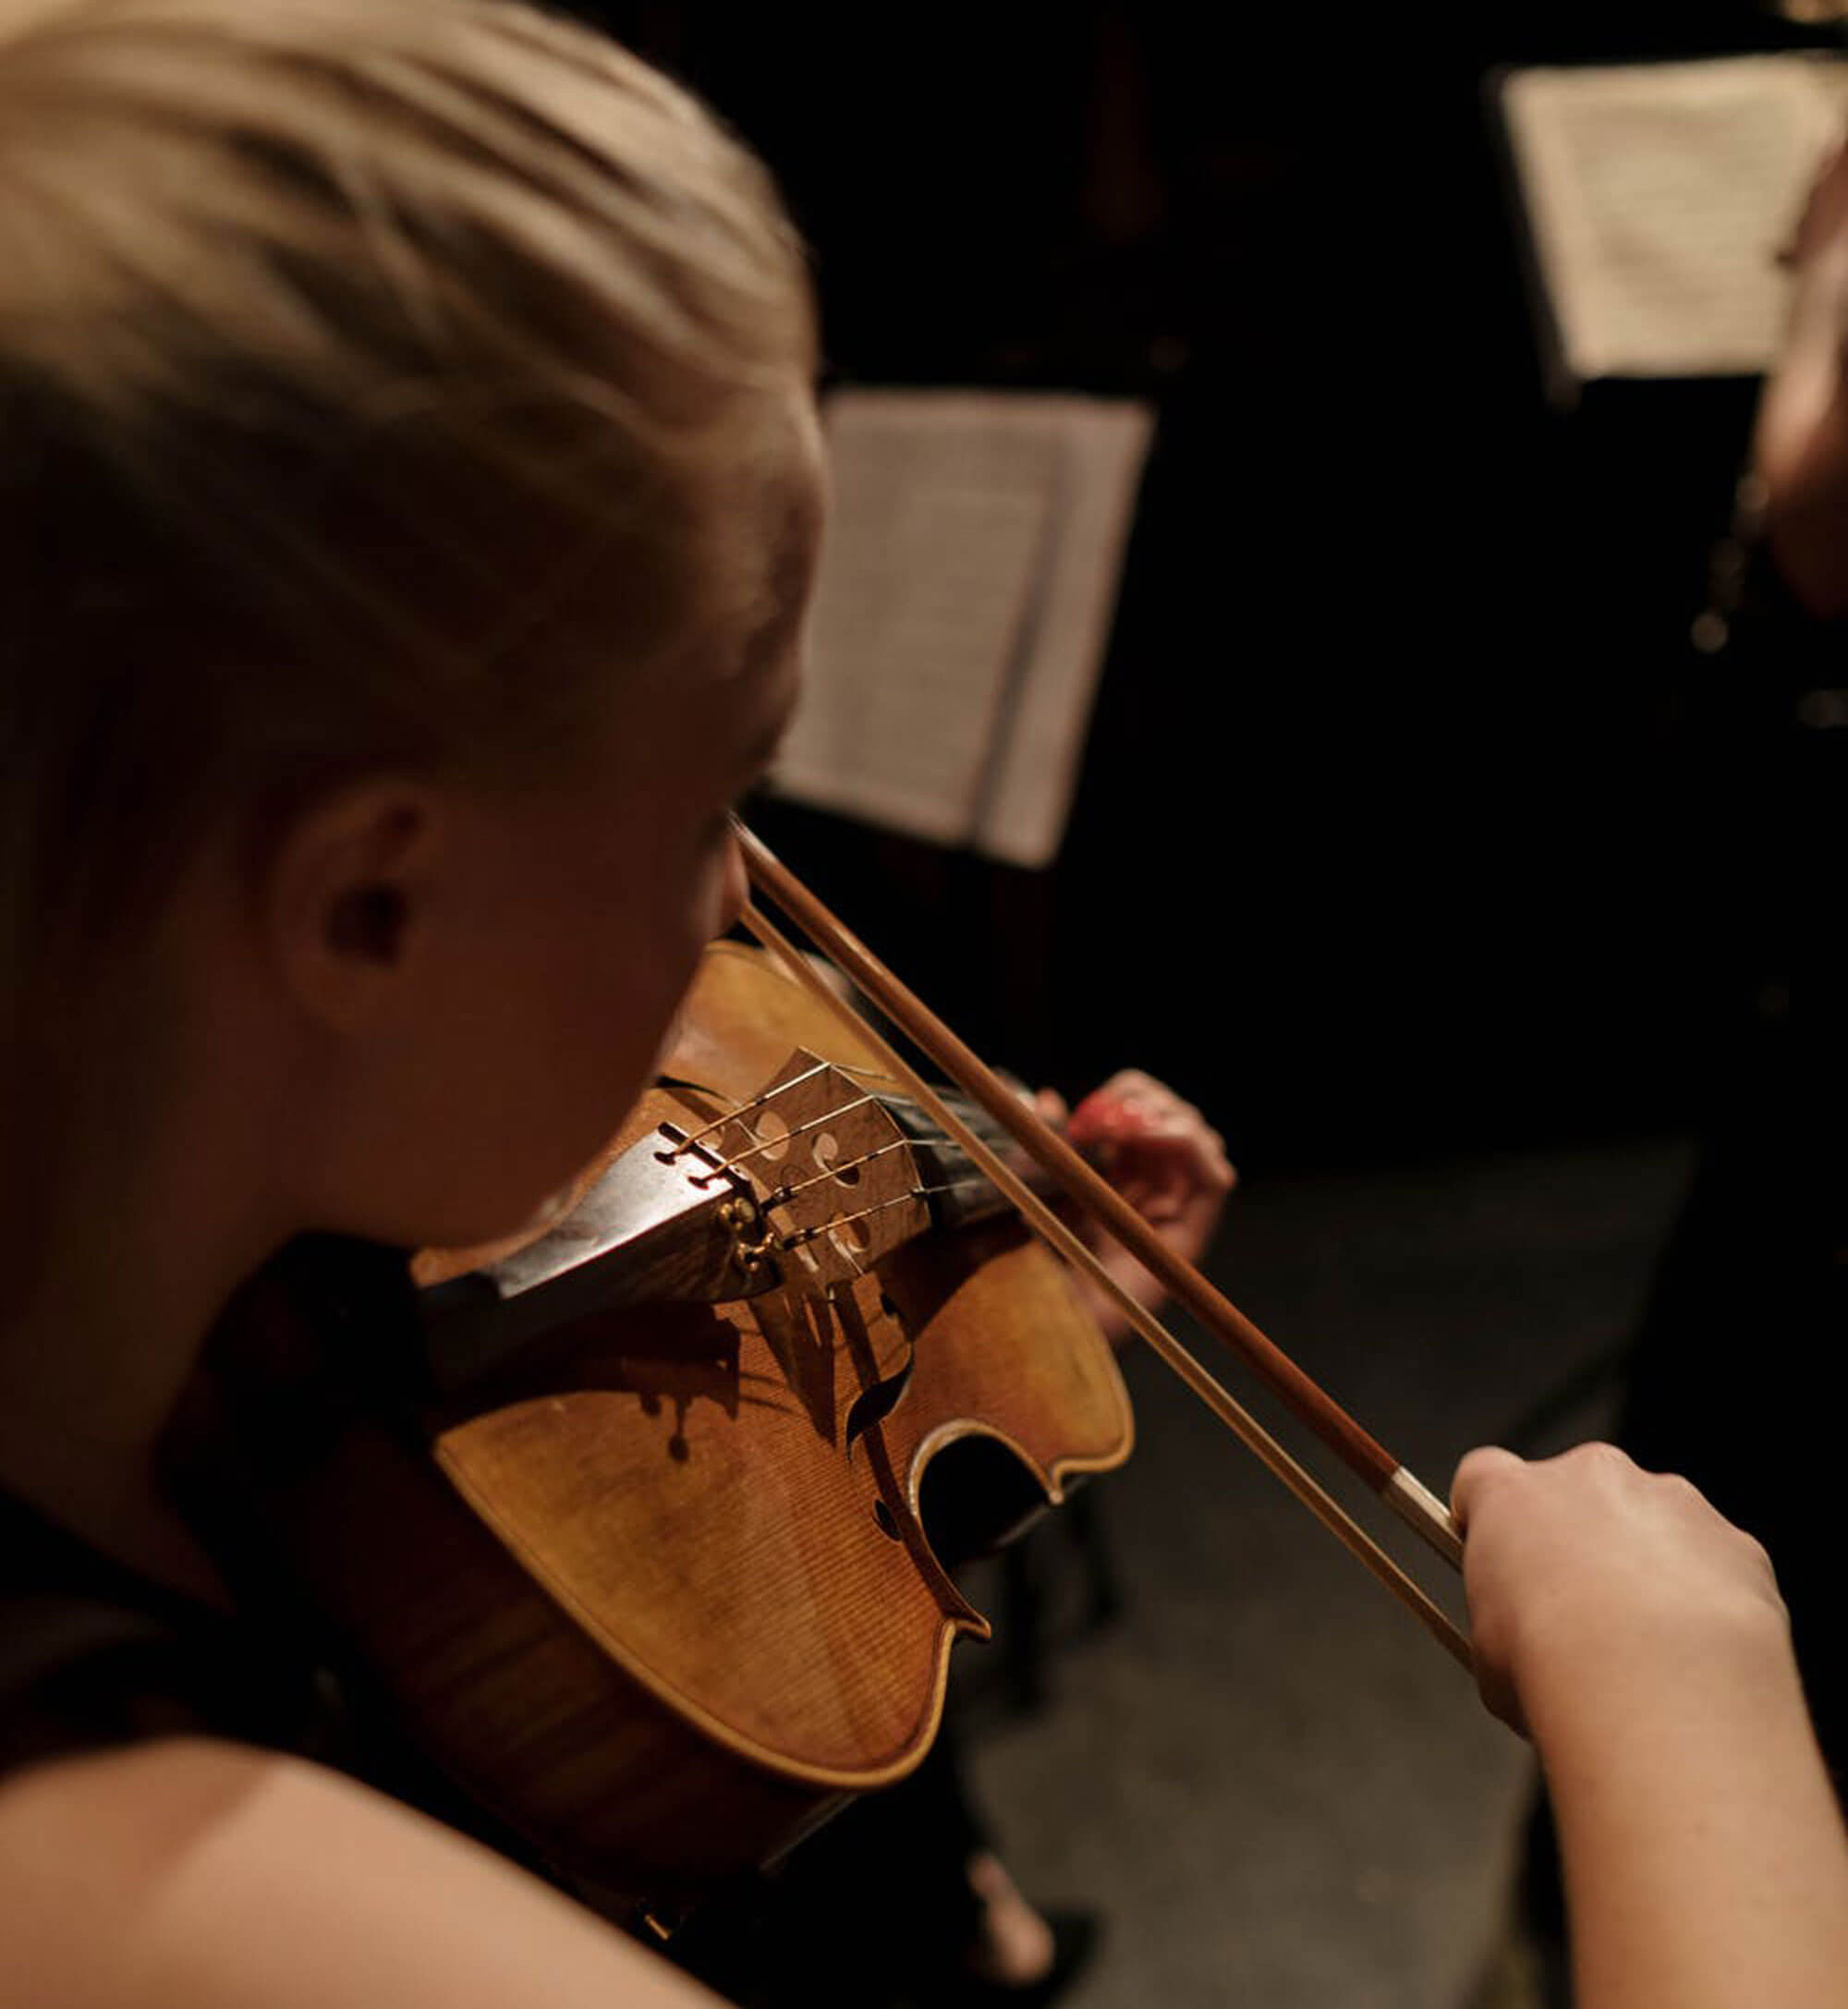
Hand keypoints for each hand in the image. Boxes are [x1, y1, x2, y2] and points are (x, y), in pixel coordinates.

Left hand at [1038, 1068, 1234, 1343]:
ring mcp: (1177, 1200)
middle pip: (1174, 1112)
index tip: (1091, 1109)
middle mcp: (1155, 1177)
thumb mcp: (1036, 1185)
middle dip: (1144, 1100)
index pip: (1143, 1105)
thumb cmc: (1047, 1255)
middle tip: (1108, 1119)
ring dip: (1167, 1119)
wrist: (1065, 1312)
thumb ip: (1043, 1141)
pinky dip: (1191, 1146)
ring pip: (1200, 1136)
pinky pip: (1215, 1175)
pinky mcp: (1195, 1226)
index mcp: (1122, 1163)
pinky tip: (1154, 1140)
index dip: (1125, 1093)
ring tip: (1129, 1132)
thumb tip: (1046, 1096)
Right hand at [1452, 1443, 1786, 1738]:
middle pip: (1579, 1494)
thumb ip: (1501, 1627)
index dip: (1491, 1519)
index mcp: (1512, 1495)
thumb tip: (1519, 1657)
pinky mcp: (1735, 1541)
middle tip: (1581, 1616)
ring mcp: (1669, 1501)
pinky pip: (1717, 1562)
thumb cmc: (1558, 1669)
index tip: (1499, 1558)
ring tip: (1651, 1648)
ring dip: (1649, 1566)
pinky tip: (1699, 1657)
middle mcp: (1591, 1477)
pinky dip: (1709, 1599)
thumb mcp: (1488, 1657)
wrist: (1660, 1689)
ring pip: (1654, 1524)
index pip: (1484, 1478)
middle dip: (1580, 1541)